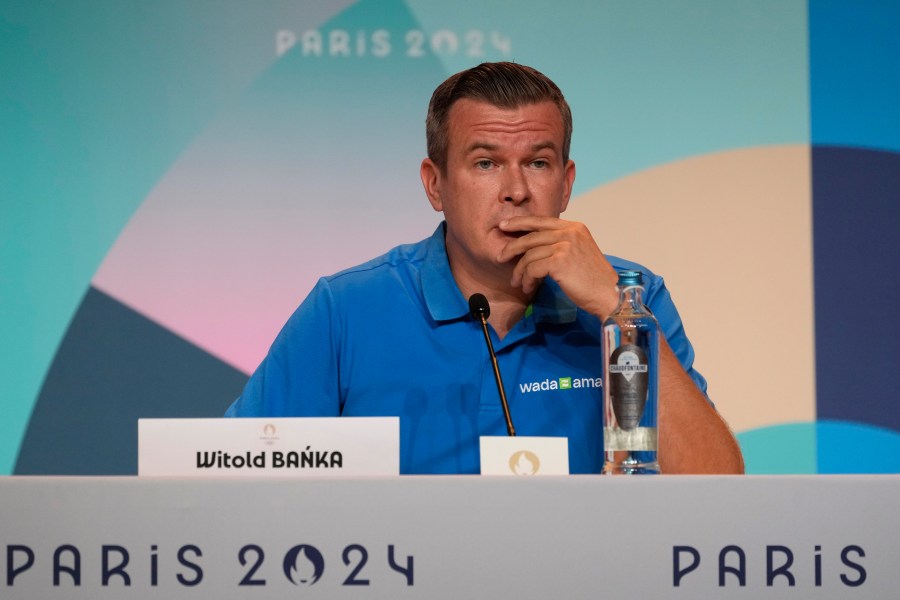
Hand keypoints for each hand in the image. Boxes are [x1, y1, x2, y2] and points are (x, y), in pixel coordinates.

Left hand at [496, 216, 619, 318]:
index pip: (541, 220)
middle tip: (500, 257)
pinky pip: (532, 268)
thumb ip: (561, 244)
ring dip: (520, 271)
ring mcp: (565, 245)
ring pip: (529, 255)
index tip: (504, 226)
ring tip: (518, 283)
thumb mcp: (579, 252)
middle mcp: (570, 232)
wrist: (609, 294)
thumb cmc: (593, 279)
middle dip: (511, 247)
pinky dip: (527, 279)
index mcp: (575, 227)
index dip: (520, 222)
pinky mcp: (559, 261)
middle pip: (530, 236)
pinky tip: (528, 287)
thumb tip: (534, 247)